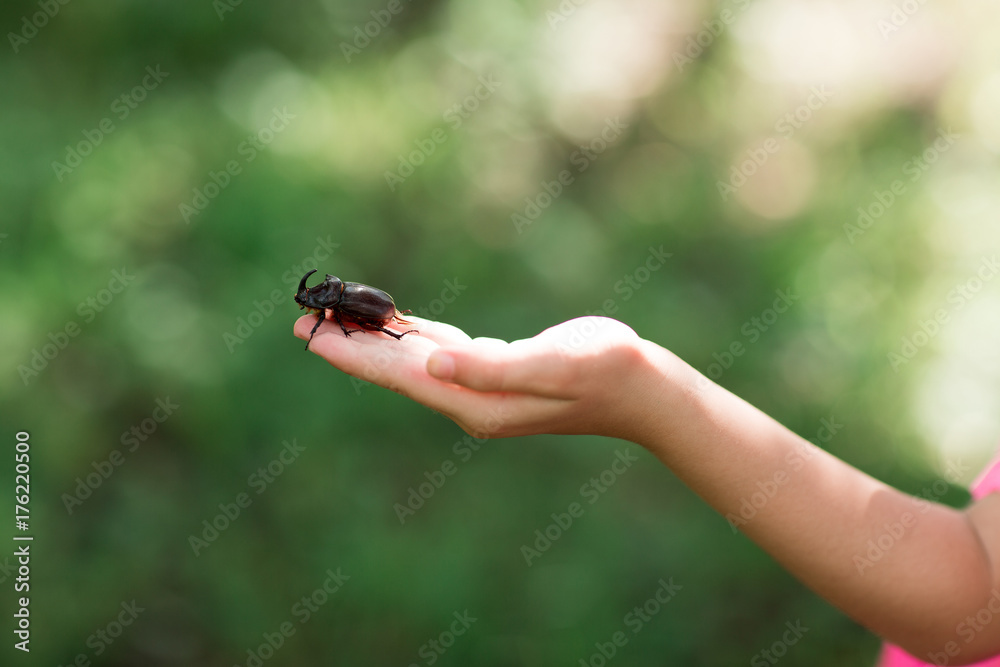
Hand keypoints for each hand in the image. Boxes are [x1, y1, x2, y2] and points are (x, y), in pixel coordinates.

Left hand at [292, 314, 668, 439]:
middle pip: (397, 369)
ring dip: (377, 341)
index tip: (311, 334)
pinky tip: (397, 326)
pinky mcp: (496, 370)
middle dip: (352, 346)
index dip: (355, 355)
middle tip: (304, 321)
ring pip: (415, 360)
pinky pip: (441, 352)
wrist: (642, 389)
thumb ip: (490, 367)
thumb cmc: (605, 371)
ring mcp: (482, 387)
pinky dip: (413, 336)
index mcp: (476, 400)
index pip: (401, 375)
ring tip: (337, 321)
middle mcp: (470, 398)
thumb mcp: (551, 365)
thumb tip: (432, 365)